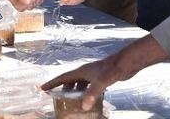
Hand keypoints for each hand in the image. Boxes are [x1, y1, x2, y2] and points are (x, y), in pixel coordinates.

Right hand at [42, 34, 166, 109]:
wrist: (126, 63)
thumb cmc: (112, 69)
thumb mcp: (101, 82)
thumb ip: (92, 94)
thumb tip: (83, 107)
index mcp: (81, 71)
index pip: (63, 77)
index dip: (53, 83)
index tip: (43, 88)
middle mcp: (85, 72)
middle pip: (70, 81)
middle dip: (64, 89)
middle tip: (59, 99)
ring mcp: (93, 74)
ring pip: (80, 84)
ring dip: (76, 92)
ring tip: (73, 102)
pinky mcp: (101, 77)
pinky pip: (90, 86)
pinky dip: (87, 92)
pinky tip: (90, 99)